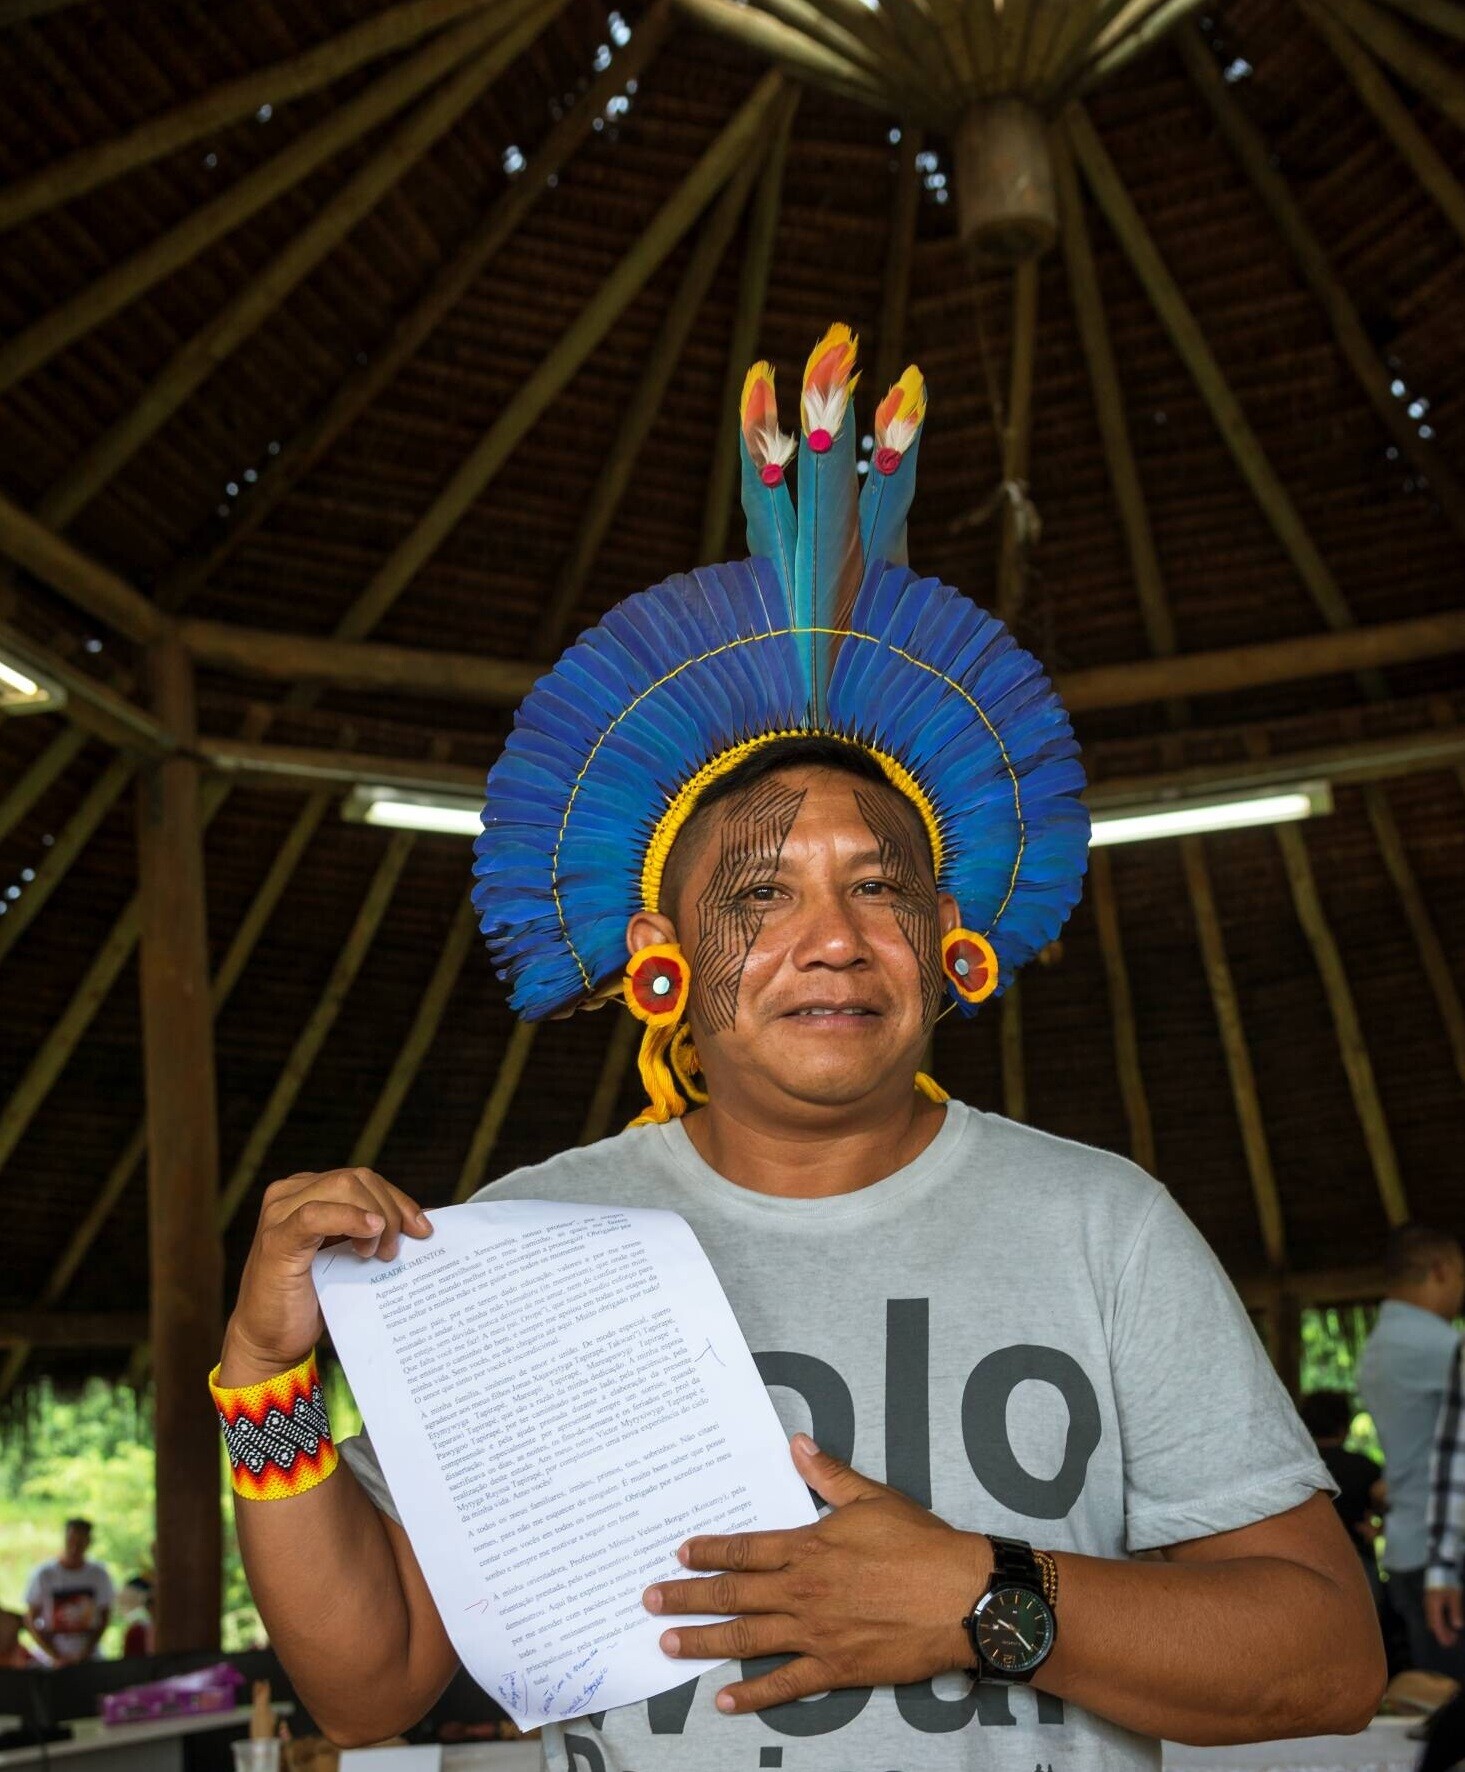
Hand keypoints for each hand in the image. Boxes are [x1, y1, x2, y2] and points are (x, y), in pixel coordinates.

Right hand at [220, 1167, 430, 1384]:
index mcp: (307, 1192)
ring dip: (375, 1215)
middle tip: (395, 1249)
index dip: (397, 1199)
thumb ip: (373, 1232)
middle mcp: (289, 1194)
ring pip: (342, 1187)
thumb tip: (424, 1218)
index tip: (423, 1229)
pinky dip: (350, 1217)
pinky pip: (315, 1214)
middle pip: (357, 1179)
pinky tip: (371, 1232)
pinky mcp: (275, 1239)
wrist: (270, 1341)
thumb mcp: (347, 1256)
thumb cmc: (312, 1298)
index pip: (362, 1179)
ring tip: (379, 1252)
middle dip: (389, 1209)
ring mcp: (279, 1214)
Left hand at [642, 1434, 989, 1712]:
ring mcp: (815, 1632)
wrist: (961, 1596)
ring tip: (669, 1644)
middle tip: (651, 1600)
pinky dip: (751, 1695)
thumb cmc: (921, 1546)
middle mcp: (803, 1590)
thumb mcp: (873, 1498)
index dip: (709, 1551)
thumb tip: (797, 1444)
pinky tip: (724, 1700)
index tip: (680, 1552)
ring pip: (745, 1638)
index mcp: (809, 1546)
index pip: (745, 1549)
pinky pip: (784, 1684)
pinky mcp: (835, 1667)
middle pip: (732, 1594)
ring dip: (703, 1642)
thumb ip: (829, 1475)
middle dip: (687, 1597)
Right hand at [1425, 1585, 1461, 1648]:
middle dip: (1442, 1633)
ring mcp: (1428, 1602)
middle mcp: (1428, 1605)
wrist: (1440, 1566)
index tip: (1450, 1643)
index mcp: (1434, 1606)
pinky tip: (1446, 1621)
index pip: (1437, 1625)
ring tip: (1451, 1632)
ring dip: (1440, 1627)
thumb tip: (1457, 1626)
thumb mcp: (1455, 1596)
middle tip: (1453, 1639)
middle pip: (1433, 1624)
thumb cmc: (1448, 1582)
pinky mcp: (1429, 1599)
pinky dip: (1439, 1621)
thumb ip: (1455, 1611)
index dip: (1443, 1636)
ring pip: (1432, 1619)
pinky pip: (1432, 1614)